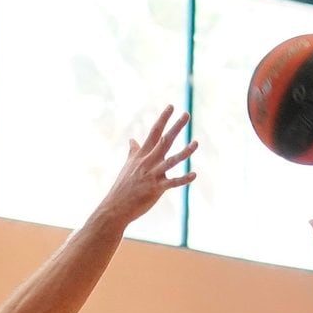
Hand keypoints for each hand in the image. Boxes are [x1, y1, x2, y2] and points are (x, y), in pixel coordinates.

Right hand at [100, 107, 194, 225]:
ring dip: (185, 152)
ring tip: (196, 142)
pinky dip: (184, 179)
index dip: (163, 119)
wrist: (116, 206)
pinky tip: (194, 174)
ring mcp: (152, 175)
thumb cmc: (123, 186)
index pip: (154, 132)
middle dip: (176, 127)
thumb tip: (132, 139)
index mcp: (142, 154)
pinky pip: (173, 183)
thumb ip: (133, 151)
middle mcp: (148, 161)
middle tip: (186, 114)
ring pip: (171, 160)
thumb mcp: (128, 165)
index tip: (171, 106)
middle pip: (164, 141)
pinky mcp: (156, 189)